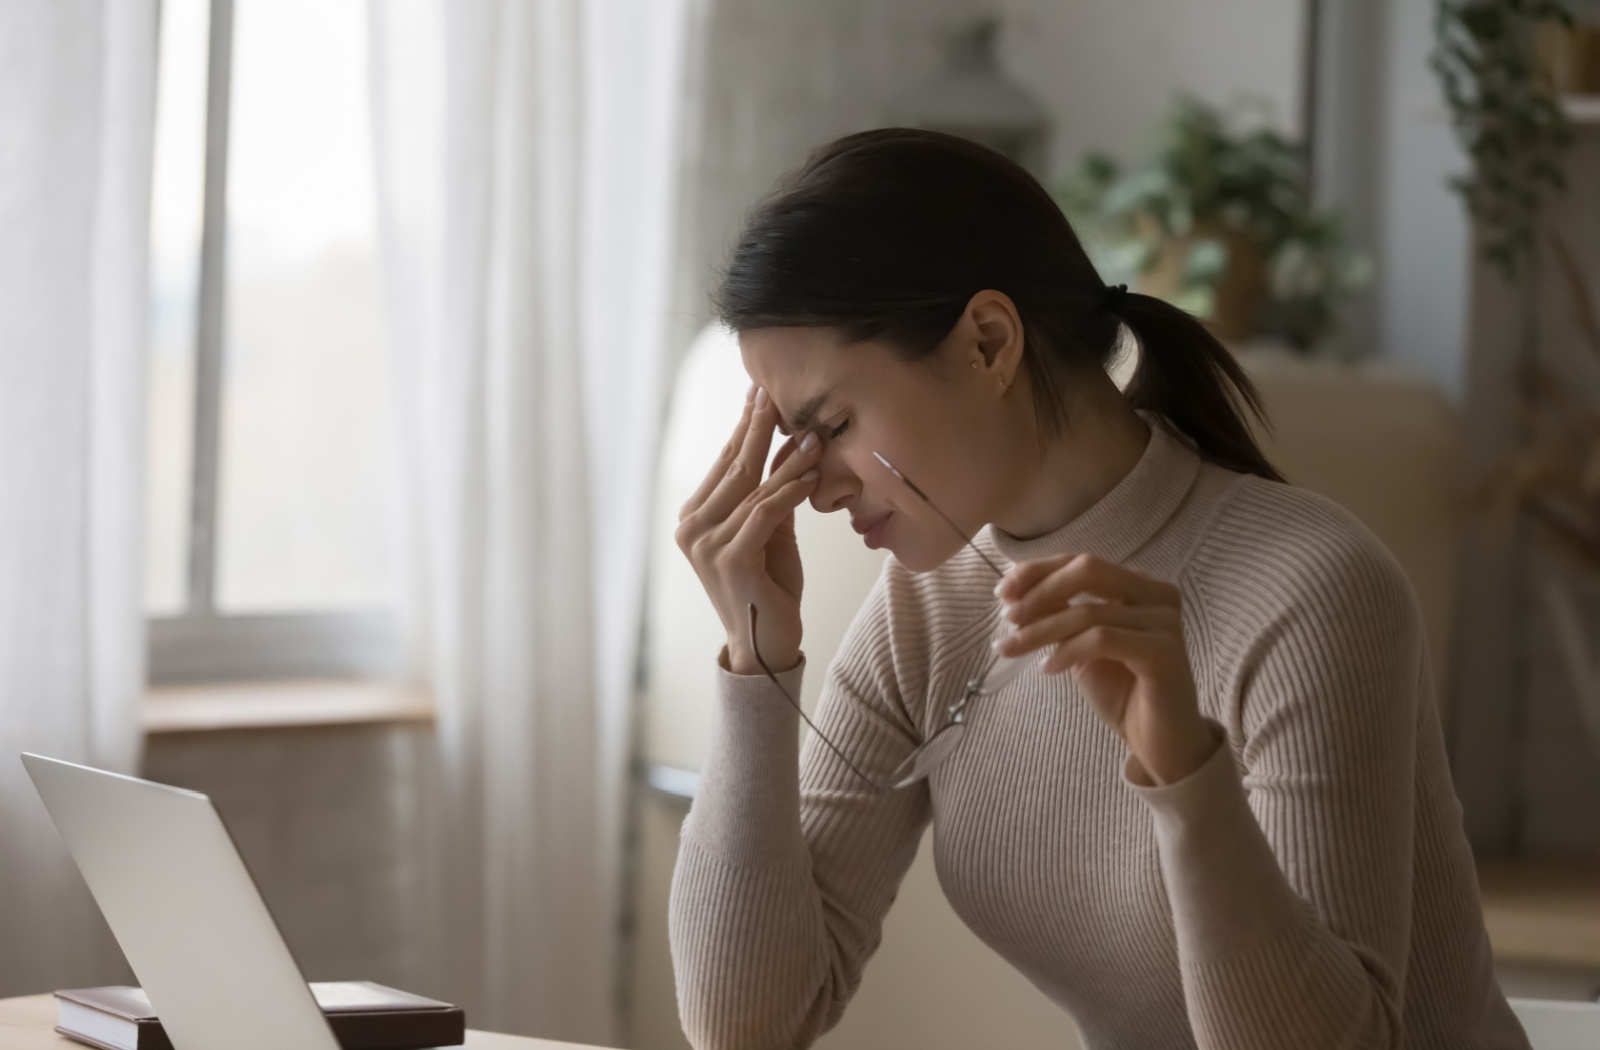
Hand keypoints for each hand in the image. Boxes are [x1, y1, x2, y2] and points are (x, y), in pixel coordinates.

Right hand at [675, 386, 823, 675]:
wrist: (766, 645)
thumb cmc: (768, 588)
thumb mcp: (767, 531)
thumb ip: (767, 494)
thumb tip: (786, 447)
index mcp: (693, 518)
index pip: (723, 464)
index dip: (743, 427)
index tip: (761, 393)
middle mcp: (691, 529)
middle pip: (733, 467)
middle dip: (758, 428)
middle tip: (776, 393)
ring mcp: (707, 546)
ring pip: (753, 489)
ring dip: (787, 460)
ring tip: (813, 436)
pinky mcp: (732, 561)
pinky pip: (765, 514)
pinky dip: (790, 492)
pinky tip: (811, 476)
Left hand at [994, 554, 1217, 784]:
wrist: (1161, 742)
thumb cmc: (1123, 693)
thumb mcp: (1081, 647)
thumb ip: (1060, 615)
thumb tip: (1014, 593)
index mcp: (1140, 586)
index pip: (1082, 562)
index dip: (1038, 571)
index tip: (1001, 592)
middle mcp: (1158, 595)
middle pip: (1088, 570)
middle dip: (1039, 591)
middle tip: (1007, 617)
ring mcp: (1165, 621)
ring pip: (1089, 611)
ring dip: (1041, 629)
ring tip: (1011, 648)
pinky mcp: (1163, 651)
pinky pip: (1102, 639)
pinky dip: (1067, 651)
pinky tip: (1048, 668)